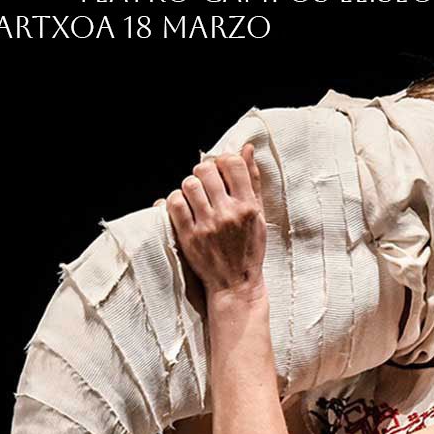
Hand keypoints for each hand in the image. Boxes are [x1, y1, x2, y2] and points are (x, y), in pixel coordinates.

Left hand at [155, 143, 266, 297]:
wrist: (235, 284)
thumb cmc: (248, 249)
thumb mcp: (258, 214)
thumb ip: (251, 180)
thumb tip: (245, 149)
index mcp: (248, 206)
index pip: (232, 164)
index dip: (223, 161)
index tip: (221, 170)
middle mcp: (228, 214)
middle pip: (205, 170)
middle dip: (203, 172)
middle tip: (205, 183)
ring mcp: (207, 225)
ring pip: (188, 185)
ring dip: (189, 186)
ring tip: (195, 196)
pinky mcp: (189, 236)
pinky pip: (174, 204)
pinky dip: (175, 201)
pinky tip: (184, 207)